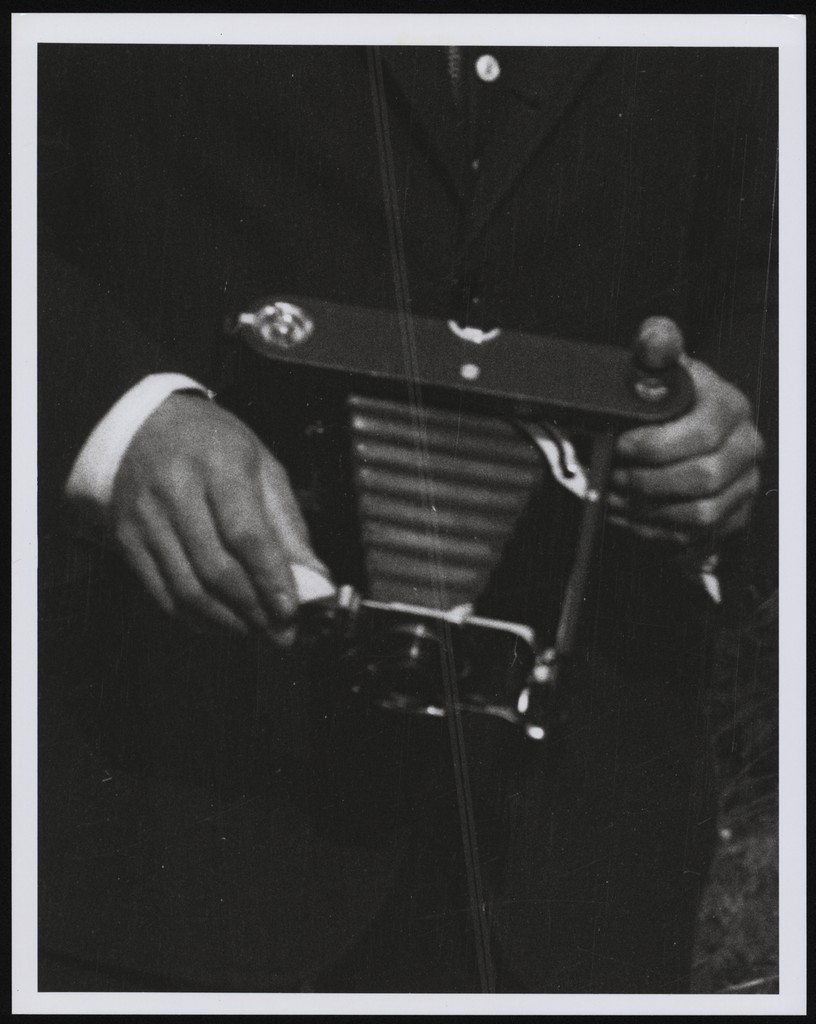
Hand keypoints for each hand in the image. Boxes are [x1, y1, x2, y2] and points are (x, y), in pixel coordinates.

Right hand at [109, 393, 328, 644]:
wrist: (144, 427)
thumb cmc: (214, 446)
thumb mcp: (263, 467)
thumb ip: (288, 525)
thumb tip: (315, 580)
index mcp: (217, 465)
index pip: (245, 533)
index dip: (270, 577)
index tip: (292, 609)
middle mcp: (175, 492)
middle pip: (215, 568)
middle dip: (254, 609)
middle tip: (282, 633)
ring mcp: (145, 519)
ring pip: (188, 589)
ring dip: (228, 621)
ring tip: (258, 632)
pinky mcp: (127, 541)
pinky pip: (163, 594)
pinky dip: (196, 619)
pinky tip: (223, 623)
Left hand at [608, 317, 764, 542]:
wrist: (682, 431)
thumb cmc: (668, 400)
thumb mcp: (660, 368)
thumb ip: (656, 347)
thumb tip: (656, 337)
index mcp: (730, 408)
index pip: (700, 434)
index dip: (654, 446)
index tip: (619, 446)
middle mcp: (746, 447)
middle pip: (702, 478)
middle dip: (646, 482)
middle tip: (610, 477)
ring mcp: (743, 485)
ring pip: (699, 513)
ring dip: (648, 510)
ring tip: (613, 497)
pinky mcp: (732, 517)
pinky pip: (695, 535)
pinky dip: (654, 530)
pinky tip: (627, 515)